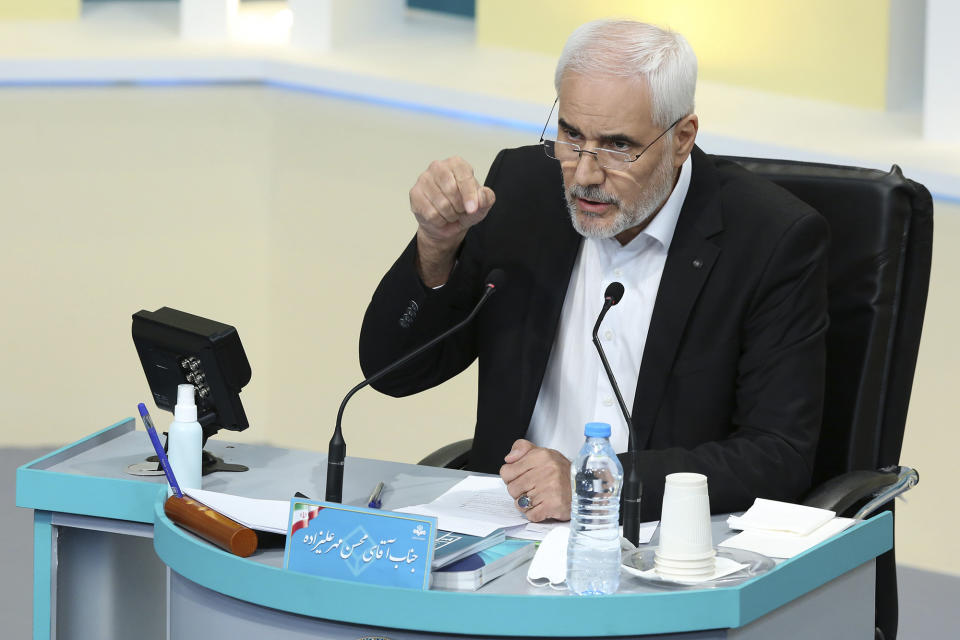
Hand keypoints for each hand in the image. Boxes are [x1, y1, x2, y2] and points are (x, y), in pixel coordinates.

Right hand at [409, 157, 495, 285]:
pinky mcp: (415, 193)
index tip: (472, 209)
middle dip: (459, 207)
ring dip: (450, 215)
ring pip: (441, 204)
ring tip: (451, 213)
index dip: (469, 196)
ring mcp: (424, 179)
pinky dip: (440, 221)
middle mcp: (438, 167)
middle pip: (451, 190)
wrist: (447, 223)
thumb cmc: (464, 209)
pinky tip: (440, 217)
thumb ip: (486, 198)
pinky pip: (431, 213)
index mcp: (457, 164)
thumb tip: (481, 195)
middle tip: (460, 210)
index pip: (464, 177)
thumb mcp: (481, 205)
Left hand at [499, 439, 570, 522]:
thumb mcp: (544, 453)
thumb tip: (508, 458)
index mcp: (541, 456)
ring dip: (527, 504)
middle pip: (512, 489)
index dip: (511, 477)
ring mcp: (549, 489)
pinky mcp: (553, 505)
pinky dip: (535, 514)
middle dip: (519, 492)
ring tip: (540, 497)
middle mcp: (546, 471)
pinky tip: (544, 506)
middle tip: (533, 489)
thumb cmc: (563, 473)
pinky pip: (531, 515)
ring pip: (520, 503)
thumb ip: (522, 449)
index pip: (506, 471)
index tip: (521, 478)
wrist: (586, 487)